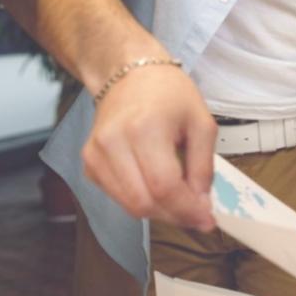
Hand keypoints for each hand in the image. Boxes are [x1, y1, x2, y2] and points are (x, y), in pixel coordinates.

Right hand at [82, 64, 215, 230]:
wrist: (131, 75)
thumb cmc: (169, 93)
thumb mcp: (202, 123)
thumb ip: (204, 166)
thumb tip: (202, 203)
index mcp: (144, 129)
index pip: (164, 186)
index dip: (187, 210)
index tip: (207, 221)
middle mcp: (113, 143)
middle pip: (143, 202)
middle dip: (174, 215)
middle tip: (197, 214)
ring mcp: (95, 154)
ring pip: (128, 205)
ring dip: (159, 211)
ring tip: (181, 199)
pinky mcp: (89, 163)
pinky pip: (117, 196)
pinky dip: (141, 200)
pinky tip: (157, 186)